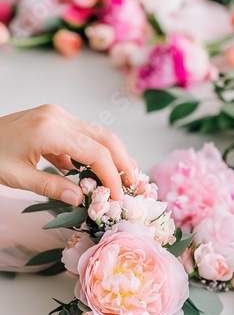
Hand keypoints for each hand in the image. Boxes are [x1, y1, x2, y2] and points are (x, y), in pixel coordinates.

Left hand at [0, 104, 134, 202]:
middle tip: (134, 186)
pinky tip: (99, 173)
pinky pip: (84, 136)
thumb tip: (81, 199)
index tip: (118, 197)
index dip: (112, 176)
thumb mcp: (18, 177)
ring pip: (99, 134)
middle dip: (124, 163)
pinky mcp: (55, 119)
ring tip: (124, 180)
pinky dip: (96, 154)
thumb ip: (51, 187)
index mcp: (49, 129)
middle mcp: (58, 116)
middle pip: (105, 138)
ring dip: (114, 157)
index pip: (95, 153)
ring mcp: (58, 115)